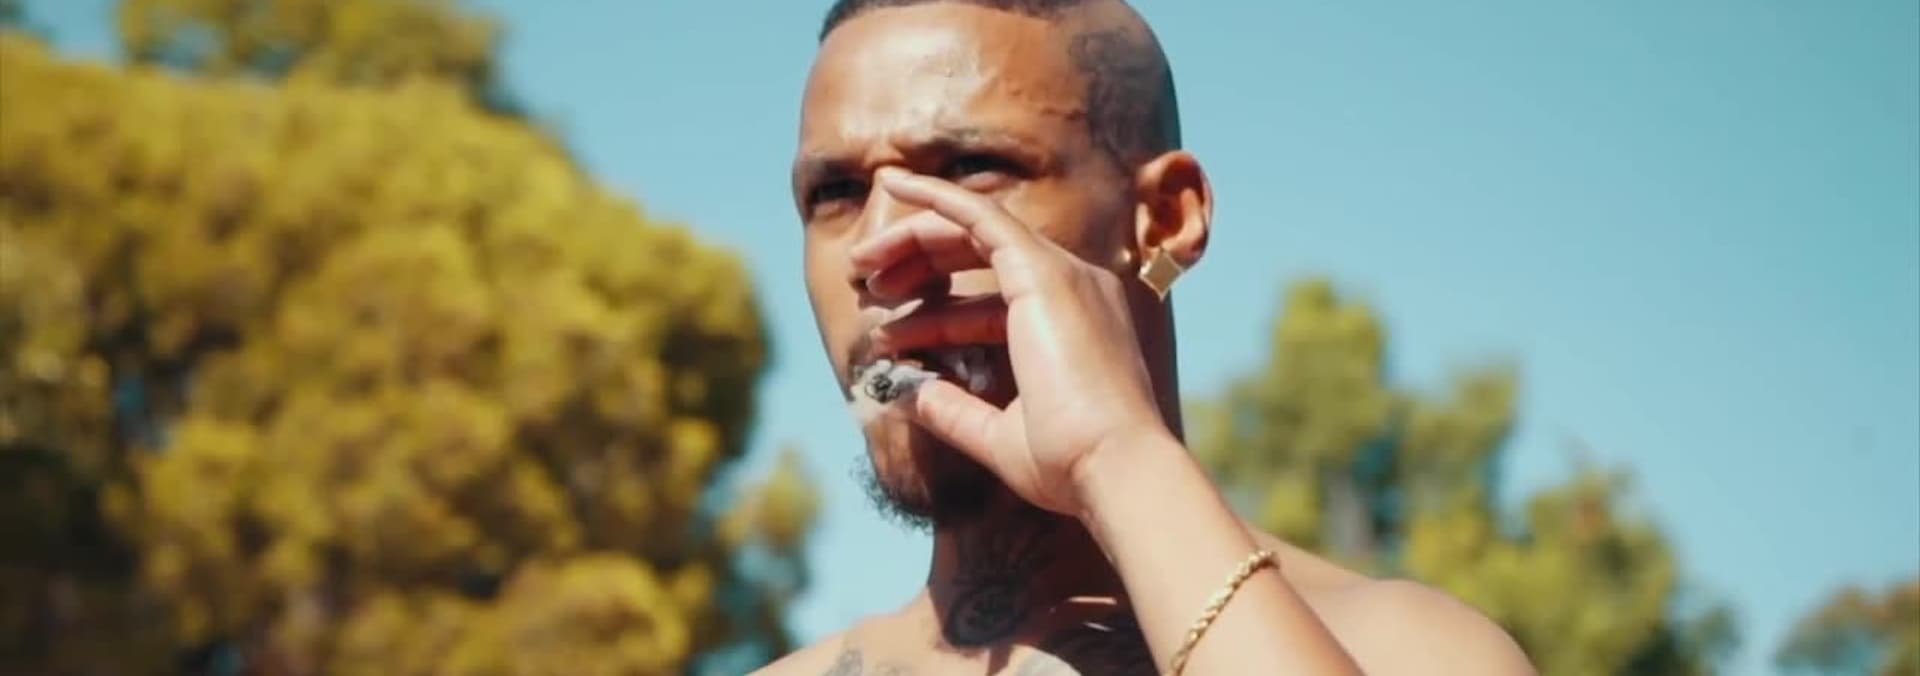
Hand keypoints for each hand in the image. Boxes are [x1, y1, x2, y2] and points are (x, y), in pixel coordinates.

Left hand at [852, 172, 1174, 515]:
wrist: (1113, 467)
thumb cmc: (1070, 464)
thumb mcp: (1000, 435)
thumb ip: (955, 410)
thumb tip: (909, 394)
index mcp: (1071, 327)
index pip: (989, 302)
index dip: (934, 311)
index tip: (884, 329)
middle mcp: (1073, 290)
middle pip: (981, 256)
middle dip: (918, 263)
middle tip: (864, 284)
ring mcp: (1062, 275)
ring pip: (973, 231)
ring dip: (912, 239)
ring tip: (860, 264)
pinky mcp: (1042, 272)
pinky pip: (979, 216)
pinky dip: (935, 196)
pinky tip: (895, 183)